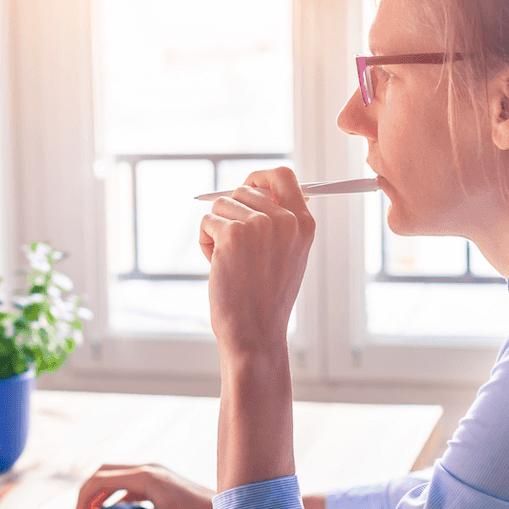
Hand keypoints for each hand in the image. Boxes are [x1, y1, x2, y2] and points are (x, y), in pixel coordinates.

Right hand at [75, 464, 215, 508]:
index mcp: (143, 477)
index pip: (101, 479)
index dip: (84, 497)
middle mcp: (147, 468)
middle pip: (106, 472)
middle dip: (89, 491)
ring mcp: (154, 471)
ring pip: (117, 475)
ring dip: (103, 492)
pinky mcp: (160, 479)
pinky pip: (130, 482)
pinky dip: (118, 494)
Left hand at [198, 167, 315, 361]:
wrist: (255, 332)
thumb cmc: (266, 298)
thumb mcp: (288, 255)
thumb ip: (281, 221)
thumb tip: (259, 188)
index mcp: (304, 223)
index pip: (282, 176)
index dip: (259, 178)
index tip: (246, 188)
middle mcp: (285, 220)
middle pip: (243, 190)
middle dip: (231, 214)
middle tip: (235, 248)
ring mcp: (259, 225)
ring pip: (221, 205)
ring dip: (216, 230)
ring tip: (229, 261)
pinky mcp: (232, 234)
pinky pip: (207, 221)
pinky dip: (205, 243)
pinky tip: (217, 266)